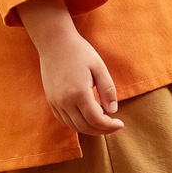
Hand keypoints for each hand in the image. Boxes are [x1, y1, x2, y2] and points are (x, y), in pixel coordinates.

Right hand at [15, 0, 124, 135]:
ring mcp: (55, 102)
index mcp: (79, 93)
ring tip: (102, 122)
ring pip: (73, 126)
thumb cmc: (79, 52)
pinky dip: (76, 124)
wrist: (54, 42)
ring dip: (89, 129)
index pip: (96, 119)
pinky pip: (63, 120)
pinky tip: (86, 118)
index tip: (120, 123)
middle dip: (102, 130)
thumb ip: (108, 90)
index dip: (110, 126)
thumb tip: (113, 110)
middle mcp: (65, 101)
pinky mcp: (50, 100)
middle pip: (85, 127)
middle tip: (113, 125)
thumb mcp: (99, 67)